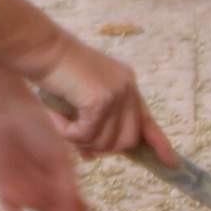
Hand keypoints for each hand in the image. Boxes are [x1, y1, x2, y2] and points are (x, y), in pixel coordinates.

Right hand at [33, 36, 177, 165]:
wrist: (40, 48)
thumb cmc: (53, 71)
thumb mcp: (79, 100)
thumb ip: (92, 125)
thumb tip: (92, 155)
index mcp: (125, 84)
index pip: (147, 120)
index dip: (159, 143)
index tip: (170, 162)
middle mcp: (126, 87)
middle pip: (127, 140)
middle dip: (101, 146)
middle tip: (77, 136)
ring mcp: (116, 93)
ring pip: (106, 142)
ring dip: (81, 140)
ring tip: (62, 123)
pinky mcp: (100, 99)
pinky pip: (86, 135)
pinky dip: (68, 133)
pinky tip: (57, 117)